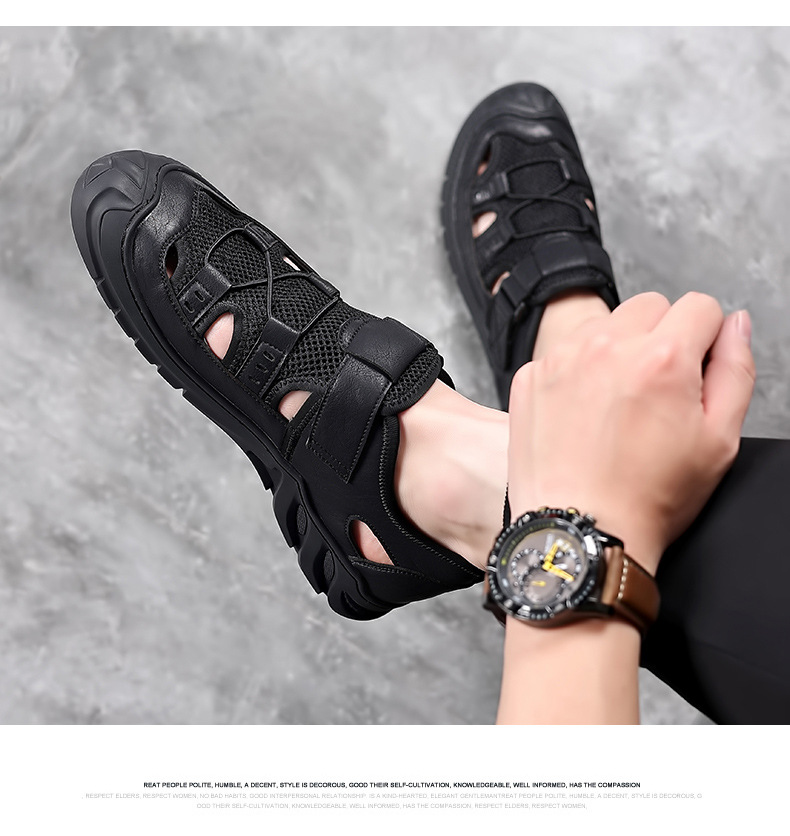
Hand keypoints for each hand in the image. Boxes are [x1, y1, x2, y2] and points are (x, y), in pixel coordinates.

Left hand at [507, 292, 755, 573]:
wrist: (579, 532)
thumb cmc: (649, 497)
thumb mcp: (719, 440)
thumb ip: (735, 370)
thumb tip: (734, 324)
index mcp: (663, 358)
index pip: (699, 306)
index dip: (705, 338)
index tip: (694, 371)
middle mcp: (607, 346)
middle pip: (650, 307)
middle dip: (662, 336)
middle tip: (656, 389)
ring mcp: (562, 359)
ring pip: (604, 324)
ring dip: (617, 348)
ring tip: (618, 402)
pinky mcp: (530, 377)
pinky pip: (564, 351)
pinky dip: (577, 370)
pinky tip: (583, 412)